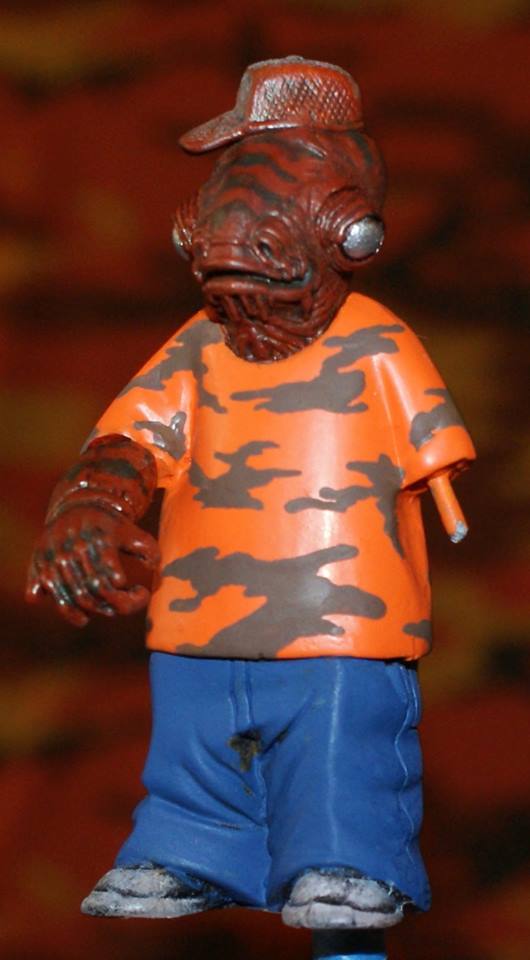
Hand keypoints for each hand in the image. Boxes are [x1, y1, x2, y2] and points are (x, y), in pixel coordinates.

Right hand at [26, 505, 159, 626]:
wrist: (74, 507)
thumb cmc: (108, 525)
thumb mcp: (131, 531)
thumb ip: (146, 548)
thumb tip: (153, 567)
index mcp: (99, 540)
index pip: (113, 579)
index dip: (128, 594)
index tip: (141, 591)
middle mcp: (74, 550)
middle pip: (96, 592)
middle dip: (117, 605)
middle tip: (129, 603)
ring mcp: (55, 559)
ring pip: (76, 598)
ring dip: (97, 612)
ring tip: (111, 610)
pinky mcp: (40, 567)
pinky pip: (48, 595)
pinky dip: (67, 611)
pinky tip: (83, 619)